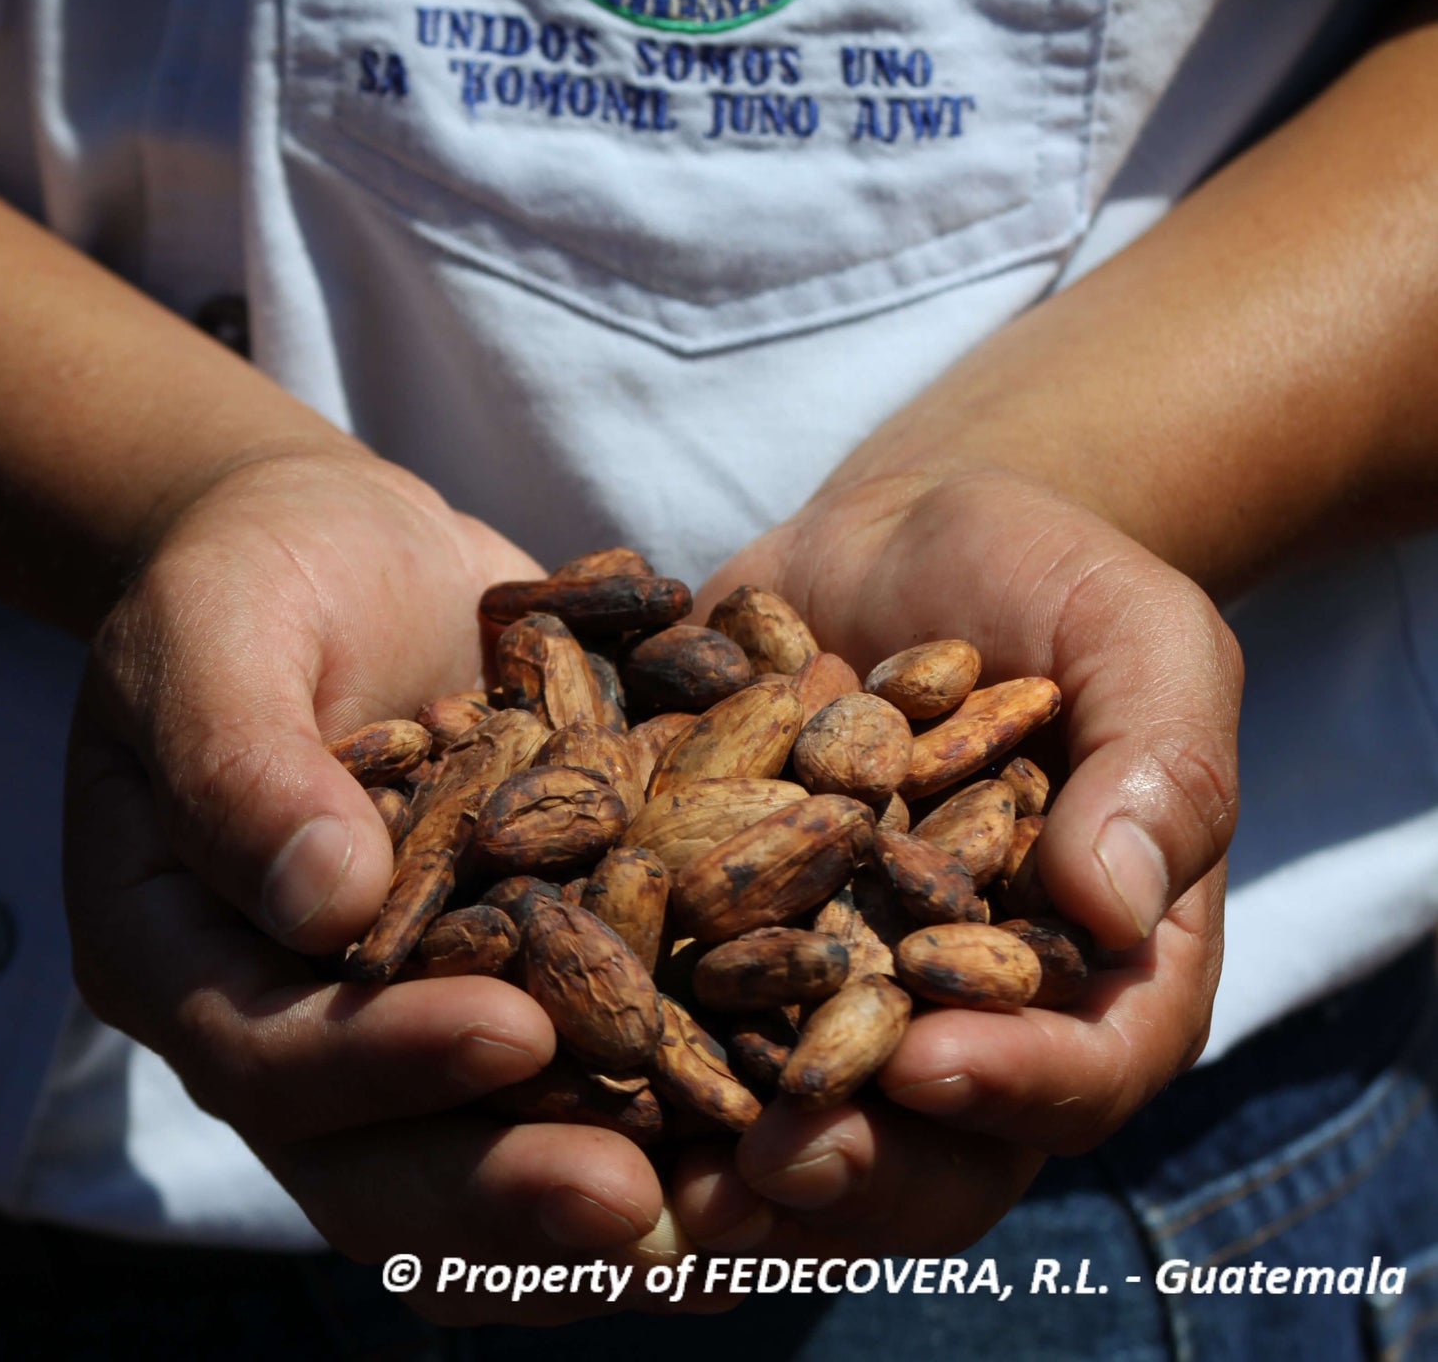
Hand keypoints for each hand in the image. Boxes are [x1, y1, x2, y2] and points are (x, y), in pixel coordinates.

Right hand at [64, 444, 667, 1323]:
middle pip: (381, 1158)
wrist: (342, 548)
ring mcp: (414, 1013)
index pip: (271, 1051)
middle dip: (505, 1189)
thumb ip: (244, 761)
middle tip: (632, 1202)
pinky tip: (770, 1118)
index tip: (511, 1033)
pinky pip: (586, 1073)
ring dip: (599, 1195)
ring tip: (719, 1212)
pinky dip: (668, 1109)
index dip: (381, 1063)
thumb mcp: (219, 633)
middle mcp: (296, 1020)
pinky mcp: (521, 973)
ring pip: (489, 1150)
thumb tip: (323, 903)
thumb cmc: (254, 573)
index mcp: (184, 956)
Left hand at [669, 464, 1239, 1257]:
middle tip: (766, 1167)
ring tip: (647, 1170)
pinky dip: (620, 1036)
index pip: (1082, 1070)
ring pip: (793, 1116)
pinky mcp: (726, 941)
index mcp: (1099, 976)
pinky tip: (545, 1035)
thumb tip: (1110, 911)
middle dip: (851, 1166)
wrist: (910, 530)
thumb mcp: (1141, 642)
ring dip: (721, 1157)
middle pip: (930, 1145)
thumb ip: (1156, 770)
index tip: (928, 1067)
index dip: (1014, 1087)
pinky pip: (680, 1012)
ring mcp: (836, 990)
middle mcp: (964, 1015)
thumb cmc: (1056, 580)